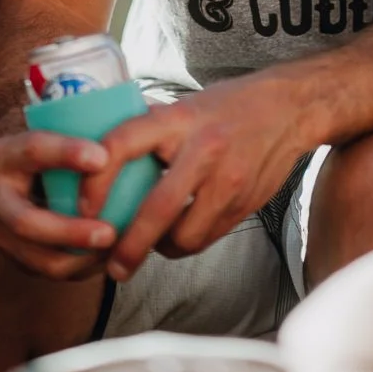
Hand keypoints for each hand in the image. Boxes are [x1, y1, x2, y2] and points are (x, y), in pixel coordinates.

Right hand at [0, 128, 118, 279]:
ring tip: (115, 249)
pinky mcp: (14, 255)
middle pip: (27, 222)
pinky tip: (107, 256)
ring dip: (80, 258)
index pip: (33, 150)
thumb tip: (126, 134)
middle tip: (111, 232)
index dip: (67, 153)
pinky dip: (81, 267)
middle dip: (70, 231)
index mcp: (5, 155)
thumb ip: (77, 132)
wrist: (7, 168)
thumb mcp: (47, 129)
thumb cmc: (41, 144)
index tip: (105, 158)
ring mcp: (0, 231)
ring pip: (38, 258)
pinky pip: (48, 270)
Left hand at [79, 71, 307, 281]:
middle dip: (128, 246)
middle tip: (111, 267)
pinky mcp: (244, 203)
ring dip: (162, 248)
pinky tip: (182, 234)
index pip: (123, 143)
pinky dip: (188, 243)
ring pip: (183, 235)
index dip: (95, 180)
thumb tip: (101, 148)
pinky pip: (207, 238)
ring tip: (152, 244)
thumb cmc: (229, 105)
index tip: (83, 207)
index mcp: (179, 118)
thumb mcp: (186, 104)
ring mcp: (227, 179)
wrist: (290, 108)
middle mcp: (202, 148)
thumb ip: (150, 127)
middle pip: (156, 208)